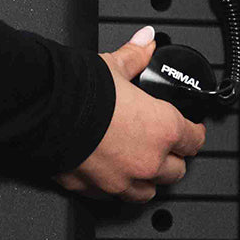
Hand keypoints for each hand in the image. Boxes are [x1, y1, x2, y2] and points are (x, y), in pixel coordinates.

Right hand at [54, 27, 206, 202]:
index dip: (194, 132)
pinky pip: (115, 197)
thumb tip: (146, 41)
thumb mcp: (114, 66)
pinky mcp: (96, 191)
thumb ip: (135, 56)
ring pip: (149, 192)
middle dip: (173, 158)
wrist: (45, 112)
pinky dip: (116, 187)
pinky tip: (111, 173)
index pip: (194, 140)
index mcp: (163, 129)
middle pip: (176, 170)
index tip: (191, 129)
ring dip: (148, 179)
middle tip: (165, 146)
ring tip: (141, 165)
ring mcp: (122, 181)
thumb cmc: (81, 93)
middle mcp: (148, 160)